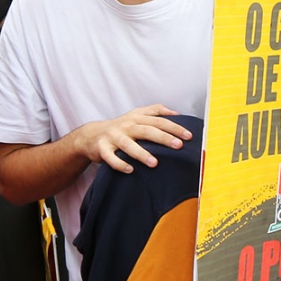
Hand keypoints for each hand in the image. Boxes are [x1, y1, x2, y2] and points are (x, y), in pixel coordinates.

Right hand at [71, 104, 192, 172]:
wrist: (92, 135)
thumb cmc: (121, 126)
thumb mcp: (137, 114)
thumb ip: (156, 110)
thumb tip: (177, 113)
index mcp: (137, 118)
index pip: (159, 121)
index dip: (174, 127)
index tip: (189, 135)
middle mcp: (126, 126)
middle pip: (147, 130)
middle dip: (163, 138)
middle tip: (178, 146)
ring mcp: (114, 137)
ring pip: (128, 145)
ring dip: (141, 154)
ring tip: (154, 163)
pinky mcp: (102, 149)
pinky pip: (110, 158)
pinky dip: (119, 164)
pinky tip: (130, 170)